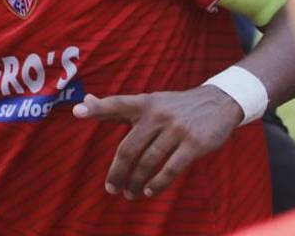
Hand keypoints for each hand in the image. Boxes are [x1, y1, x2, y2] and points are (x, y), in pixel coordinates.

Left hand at [72, 87, 243, 199]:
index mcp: (144, 103)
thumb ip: (116, 107)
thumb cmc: (174, 106)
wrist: (217, 103)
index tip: (77, 112)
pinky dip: (158, 183)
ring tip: (130, 193)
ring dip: (136, 182)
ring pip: (148, 161)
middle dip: (117, 172)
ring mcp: (176, 129)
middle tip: (111, 188)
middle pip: (129, 147)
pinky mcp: (193, 144)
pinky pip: (171, 168)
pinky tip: (150, 191)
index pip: (116, 104)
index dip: (97, 108)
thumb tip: (85, 103)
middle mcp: (157, 114)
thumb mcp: (148, 101)